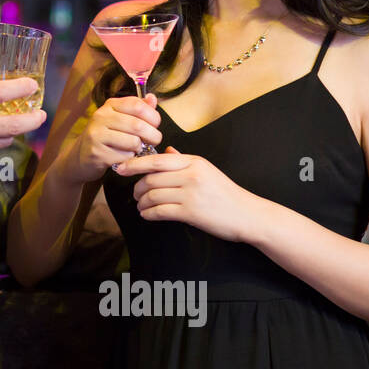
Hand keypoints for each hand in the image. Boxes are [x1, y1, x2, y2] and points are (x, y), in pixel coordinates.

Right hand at [63, 93, 161, 183]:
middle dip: (152, 136)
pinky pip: (124, 157)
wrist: (80, 156)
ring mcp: (96, 135)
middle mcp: (101, 117)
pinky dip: (129, 159)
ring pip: (133, 142)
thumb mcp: (120, 118)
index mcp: (109, 106)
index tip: (155, 125)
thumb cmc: (106, 136)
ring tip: (135, 149)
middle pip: (138, 125)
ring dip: (140, 149)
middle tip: (153, 141)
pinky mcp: (96, 153)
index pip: (138, 106)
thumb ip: (138, 108)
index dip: (153, 117)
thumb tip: (152, 98)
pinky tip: (123, 157)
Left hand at [111, 145, 261, 241]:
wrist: (248, 214)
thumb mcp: (207, 171)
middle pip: (150, 178)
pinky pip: (159, 211)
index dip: (135, 164)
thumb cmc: (225, 194)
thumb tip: (166, 152)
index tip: (121, 168)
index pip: (156, 160)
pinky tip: (147, 215)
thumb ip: (184, 162)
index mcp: (194, 162)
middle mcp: (191, 175)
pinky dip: (148, 214)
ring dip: (142, 202)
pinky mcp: (190, 213)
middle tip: (135, 193)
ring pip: (152, 195)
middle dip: (137, 187)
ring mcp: (191, 194)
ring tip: (142, 206)